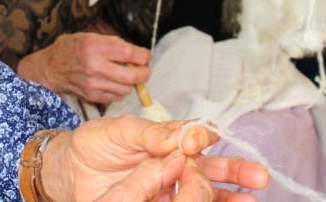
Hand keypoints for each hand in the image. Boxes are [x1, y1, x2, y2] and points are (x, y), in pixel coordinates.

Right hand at [17, 32, 150, 103]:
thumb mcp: (90, 36)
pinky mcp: (92, 96)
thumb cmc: (71, 48)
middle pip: (132, 76)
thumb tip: (136, 53)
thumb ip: (113, 43)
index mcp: (94, 46)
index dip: (143, 56)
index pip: (129, 54)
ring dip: (131, 83)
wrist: (49, 68)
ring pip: (126, 89)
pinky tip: (114, 82)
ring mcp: (93, 84)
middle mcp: (94, 66)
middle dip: (144, 73)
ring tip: (127, 75)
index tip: (146, 55)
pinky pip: (116, 97)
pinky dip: (120, 90)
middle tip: (145, 69)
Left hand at [40, 116, 268, 200]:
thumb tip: (182, 134)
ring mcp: (167, 191)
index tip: (198, 141)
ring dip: (228, 197)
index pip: (196, 140)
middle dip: (234, 172)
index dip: (202, 140)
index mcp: (168, 143)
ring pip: (204, 194)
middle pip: (211, 169)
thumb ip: (149, 133)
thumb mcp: (117, 130)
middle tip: (258, 176)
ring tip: (250, 200)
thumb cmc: (93, 144)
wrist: (67, 170)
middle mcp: (174, 168)